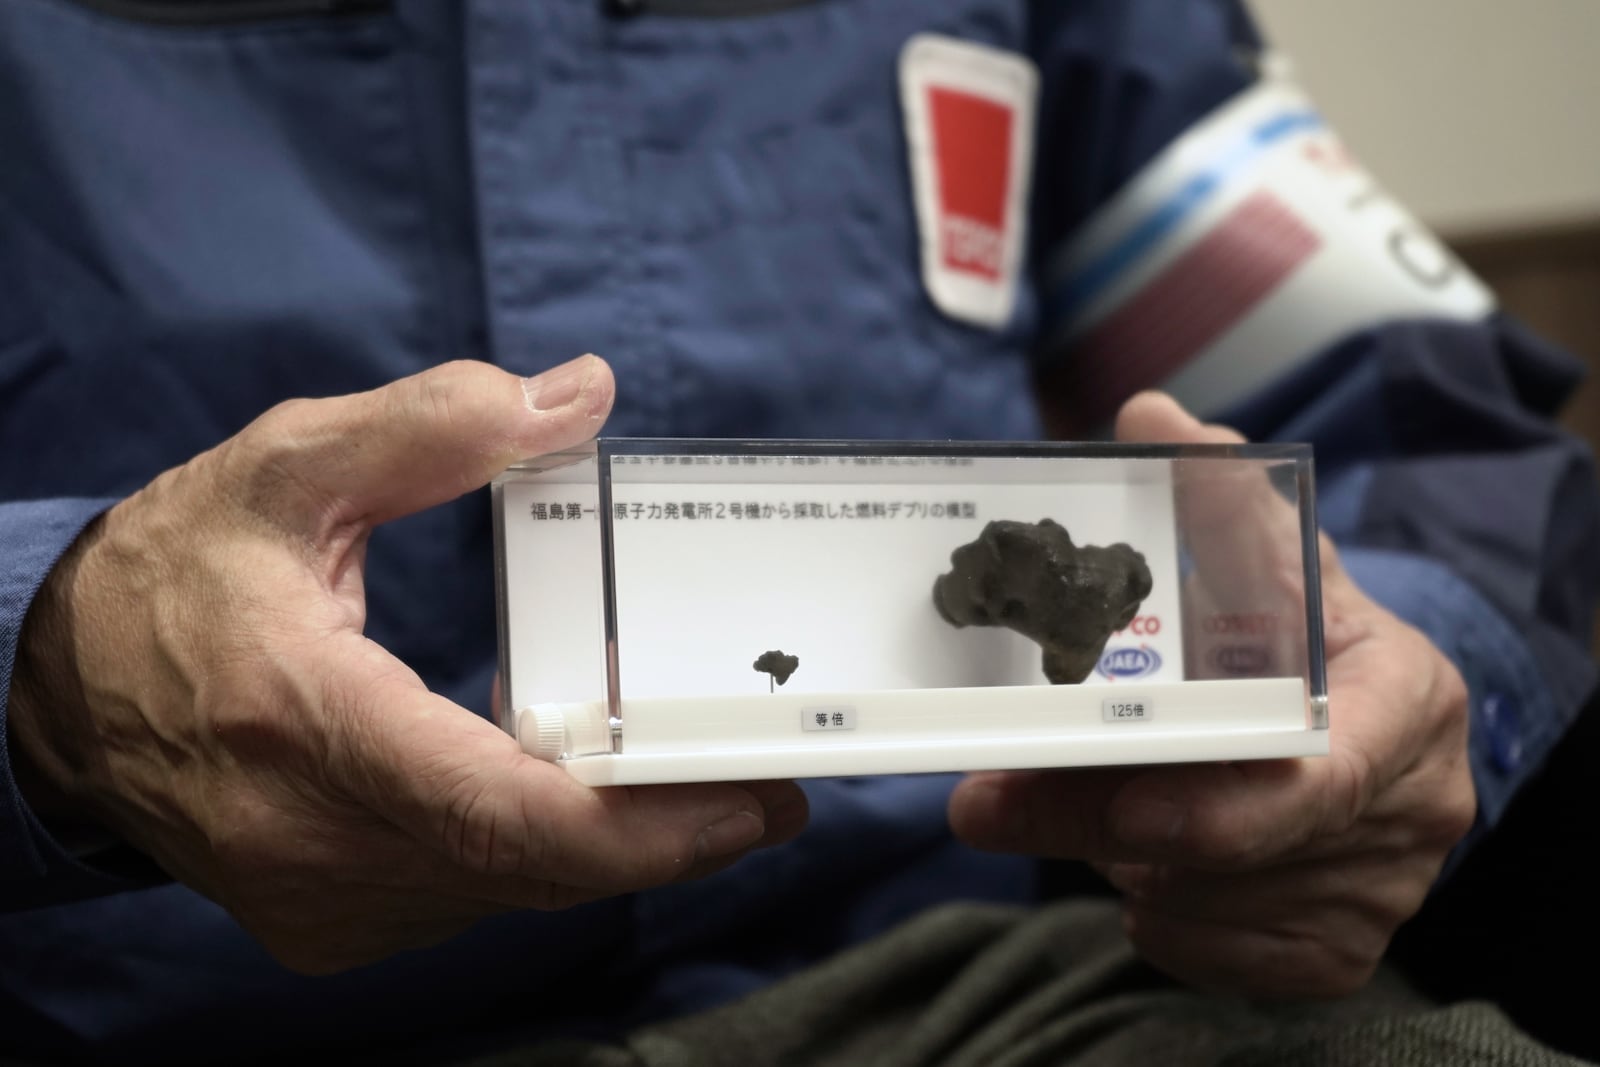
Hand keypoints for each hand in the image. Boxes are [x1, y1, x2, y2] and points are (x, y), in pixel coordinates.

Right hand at [7, 355, 806, 972]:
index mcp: (304, 723)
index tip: (751, 803)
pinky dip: (537, 852)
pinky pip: (468, 898)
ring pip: (507, 892)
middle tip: (764, 787)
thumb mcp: (288, 467)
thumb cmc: (176, 577)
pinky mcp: (329, 921)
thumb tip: (577, 397)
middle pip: (529, 865)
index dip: (638, 825)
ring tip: (687, 778)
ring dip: (607, 843)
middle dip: (662, 835)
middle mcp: (310, 841)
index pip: (495, 811)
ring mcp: (318, 900)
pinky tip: (579, 798)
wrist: (63, 694)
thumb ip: (432, 427)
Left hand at [948, 392, 1473, 997]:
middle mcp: (1413, 804)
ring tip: (1092, 803)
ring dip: (1124, 863)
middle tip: (990, 801)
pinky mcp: (1336, 950)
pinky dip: (1158, 920)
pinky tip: (1139, 864)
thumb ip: (1208, 494)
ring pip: (1212, 908)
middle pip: (1242, 847)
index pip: (1327, 771)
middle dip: (1107, 825)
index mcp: (1405, 698)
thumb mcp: (1262, 558)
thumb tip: (1148, 414)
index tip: (1122, 809)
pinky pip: (1216, 960)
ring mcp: (1384, 890)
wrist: (1353, 724)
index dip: (1223, 802)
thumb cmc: (1290, 635)